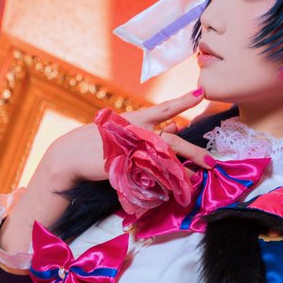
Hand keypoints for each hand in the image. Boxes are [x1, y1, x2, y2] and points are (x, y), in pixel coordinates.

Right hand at [41, 89, 212, 187]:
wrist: (70, 154)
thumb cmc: (99, 141)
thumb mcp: (125, 130)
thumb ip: (151, 129)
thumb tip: (176, 127)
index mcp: (136, 120)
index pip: (164, 109)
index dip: (183, 101)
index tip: (201, 94)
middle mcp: (136, 132)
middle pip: (171, 142)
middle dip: (193, 152)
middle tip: (212, 162)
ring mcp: (130, 151)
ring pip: (163, 161)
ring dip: (181, 171)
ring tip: (196, 179)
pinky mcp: (123, 168)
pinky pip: (148, 176)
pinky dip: (161, 182)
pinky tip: (173, 187)